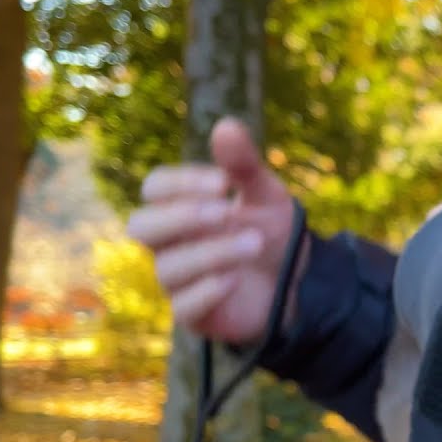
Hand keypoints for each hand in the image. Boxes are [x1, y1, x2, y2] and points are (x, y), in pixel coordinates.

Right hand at [128, 117, 300, 344]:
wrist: (299, 283)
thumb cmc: (269, 232)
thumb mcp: (265, 195)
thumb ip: (244, 165)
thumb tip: (226, 126)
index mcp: (178, 207)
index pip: (156, 188)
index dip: (184, 183)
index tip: (225, 182)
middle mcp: (169, 244)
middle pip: (142, 227)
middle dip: (183, 217)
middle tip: (228, 212)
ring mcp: (177, 280)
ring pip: (169, 267)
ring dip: (212, 252)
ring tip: (255, 243)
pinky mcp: (194, 314)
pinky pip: (184, 305)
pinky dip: (208, 290)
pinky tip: (236, 278)